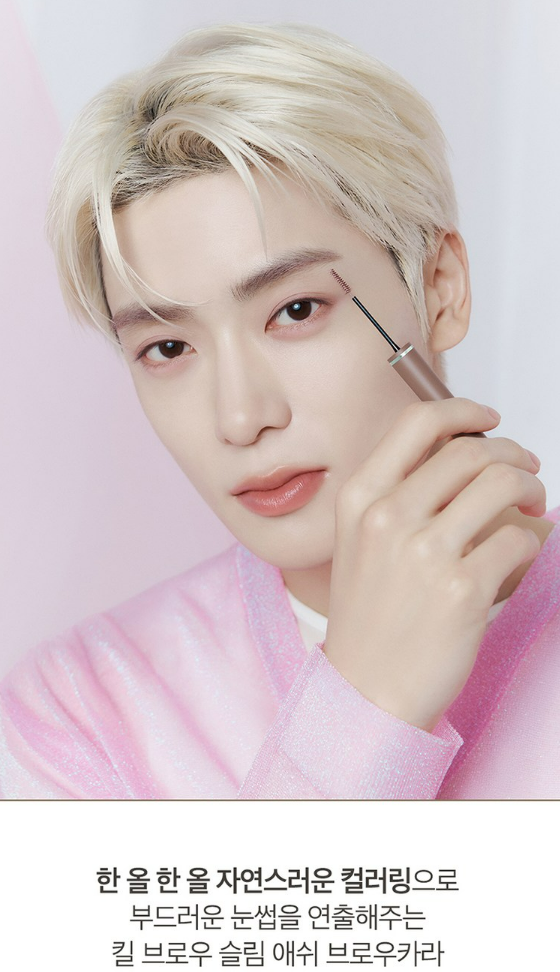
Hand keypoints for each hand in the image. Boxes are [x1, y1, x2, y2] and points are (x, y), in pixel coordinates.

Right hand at [323, 398, 545, 731]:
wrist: (366, 689)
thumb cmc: (369, 618)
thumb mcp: (360, 543)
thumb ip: (398, 496)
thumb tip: (463, 458)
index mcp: (360, 498)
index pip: (417, 423)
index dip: (463, 410)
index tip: (489, 418)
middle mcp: (388, 517)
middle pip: (471, 450)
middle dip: (513, 453)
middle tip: (527, 470)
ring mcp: (424, 552)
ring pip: (503, 484)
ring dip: (532, 488)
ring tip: (535, 507)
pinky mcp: (462, 588)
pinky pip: (520, 539)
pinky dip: (534, 540)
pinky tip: (524, 552)